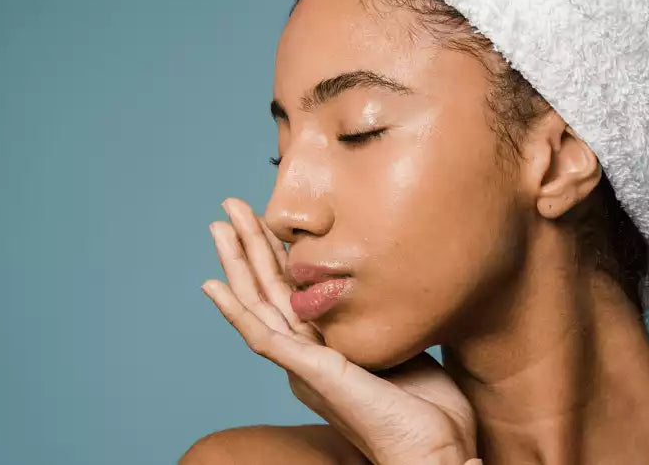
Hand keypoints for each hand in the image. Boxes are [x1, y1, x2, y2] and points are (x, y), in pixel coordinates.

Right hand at [201, 197, 477, 464]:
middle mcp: (306, 355)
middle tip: (229, 207)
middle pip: (266, 289)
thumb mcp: (400, 343)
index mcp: (324, 349)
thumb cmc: (427, 406)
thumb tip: (384, 282)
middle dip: (248, 245)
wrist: (434, 448)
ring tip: (218, 225)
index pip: (290, 290)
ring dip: (236, 263)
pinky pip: (262, 336)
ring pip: (257, 303)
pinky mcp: (308, 372)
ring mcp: (302, 364)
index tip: (265, 218)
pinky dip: (235, 310)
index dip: (275, 253)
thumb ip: (379, 317)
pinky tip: (214, 285)